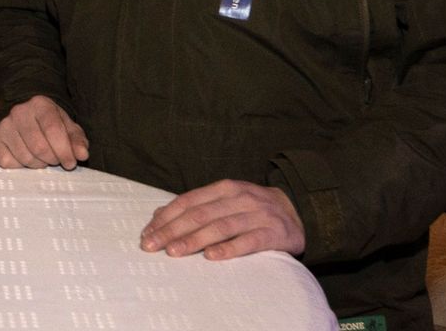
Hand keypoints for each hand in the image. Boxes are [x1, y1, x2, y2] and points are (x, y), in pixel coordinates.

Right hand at [0, 95, 88, 169]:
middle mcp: (19, 112)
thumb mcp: (66, 125)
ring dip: (38, 164)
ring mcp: (4, 125)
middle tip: (56, 160)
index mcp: (40, 105)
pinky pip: (8, 163)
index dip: (64, 151)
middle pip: (39, 147)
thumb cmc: (48, 122)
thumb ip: (77, 139)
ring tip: (42, 158)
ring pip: (24, 157)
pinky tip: (26, 158)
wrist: (22, 112)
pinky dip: (20, 166)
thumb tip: (82, 154)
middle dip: (52, 159)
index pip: (53, 130)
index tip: (71, 163)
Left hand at [140, 179, 304, 259]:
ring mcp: (257, 215)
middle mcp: (240, 198)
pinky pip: (248, 241)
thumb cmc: (252, 209)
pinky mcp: (273, 233)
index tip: (147, 233)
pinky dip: (228, 249)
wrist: (298, 212)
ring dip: (194, 240)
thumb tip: (159, 216)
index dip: (166, 218)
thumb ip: (197, 206)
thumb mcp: (226, 200)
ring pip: (220, 227)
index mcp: (225, 188)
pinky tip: (211, 257)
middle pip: (199, 214)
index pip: (188, 202)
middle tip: (152, 246)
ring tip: (174, 252)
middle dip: (172, 231)